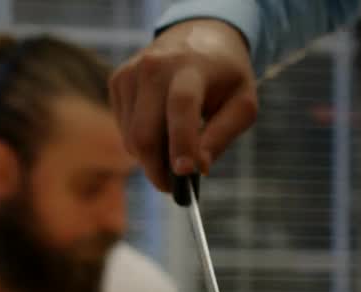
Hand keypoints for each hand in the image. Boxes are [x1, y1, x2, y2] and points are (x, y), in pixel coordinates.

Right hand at [109, 19, 258, 191]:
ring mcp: (131, 73)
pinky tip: (161, 129)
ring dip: (152, 157)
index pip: (181, 107)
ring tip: (175, 152)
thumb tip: (198, 167)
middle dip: (158, 170)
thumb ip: (223, 136)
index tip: (185, 175)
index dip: (182, 144)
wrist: (199, 34)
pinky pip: (124, 129)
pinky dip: (142, 141)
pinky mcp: (118, 81)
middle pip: (145, 133)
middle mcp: (154, 67)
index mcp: (192, 67)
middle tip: (174, 188)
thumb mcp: (243, 104)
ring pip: (131, 137)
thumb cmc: (226, 76)